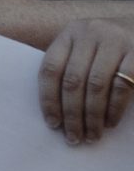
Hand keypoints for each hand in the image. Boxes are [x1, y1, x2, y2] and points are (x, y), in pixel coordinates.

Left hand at [38, 17, 133, 144]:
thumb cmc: (109, 45)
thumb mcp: (86, 47)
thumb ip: (72, 68)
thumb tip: (57, 112)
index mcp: (70, 33)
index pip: (50, 69)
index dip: (48, 99)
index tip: (52, 124)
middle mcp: (90, 33)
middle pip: (72, 80)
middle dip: (71, 114)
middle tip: (73, 137)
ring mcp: (115, 41)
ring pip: (96, 85)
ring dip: (92, 116)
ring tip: (91, 135)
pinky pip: (122, 86)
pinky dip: (114, 108)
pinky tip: (110, 123)